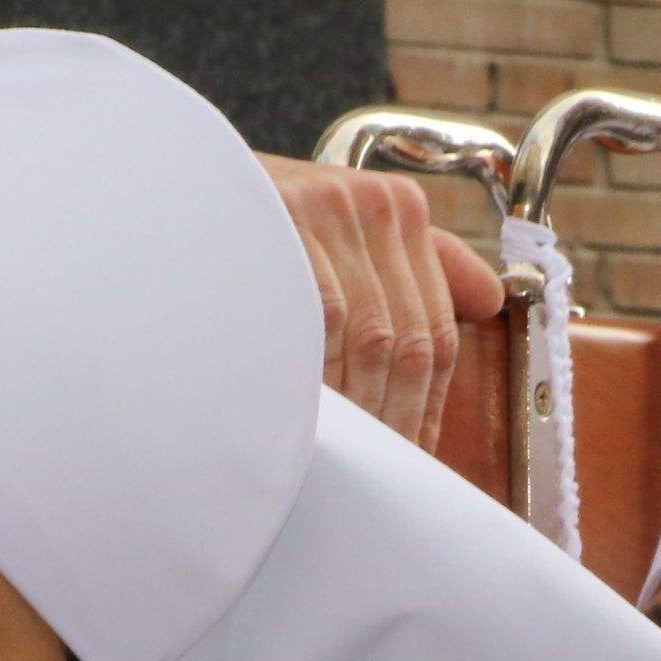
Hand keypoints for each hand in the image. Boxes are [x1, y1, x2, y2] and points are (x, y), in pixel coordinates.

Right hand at [256, 154, 499, 451]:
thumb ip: (411, 263)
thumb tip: (488, 299)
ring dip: (362, 407)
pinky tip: (314, 415)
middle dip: (398, 416)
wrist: (172, 188)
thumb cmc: (254, 223)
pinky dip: (322, 377)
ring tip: (351, 456)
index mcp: (400, 209)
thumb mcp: (336, 231)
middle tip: (382, 472)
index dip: (429, 404)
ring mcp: (333, 211)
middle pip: (409, 340)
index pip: (436, 329)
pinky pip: (324, 323)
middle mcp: (376, 206)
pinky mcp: (289, 221)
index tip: (416, 452)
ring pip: (372, 340)